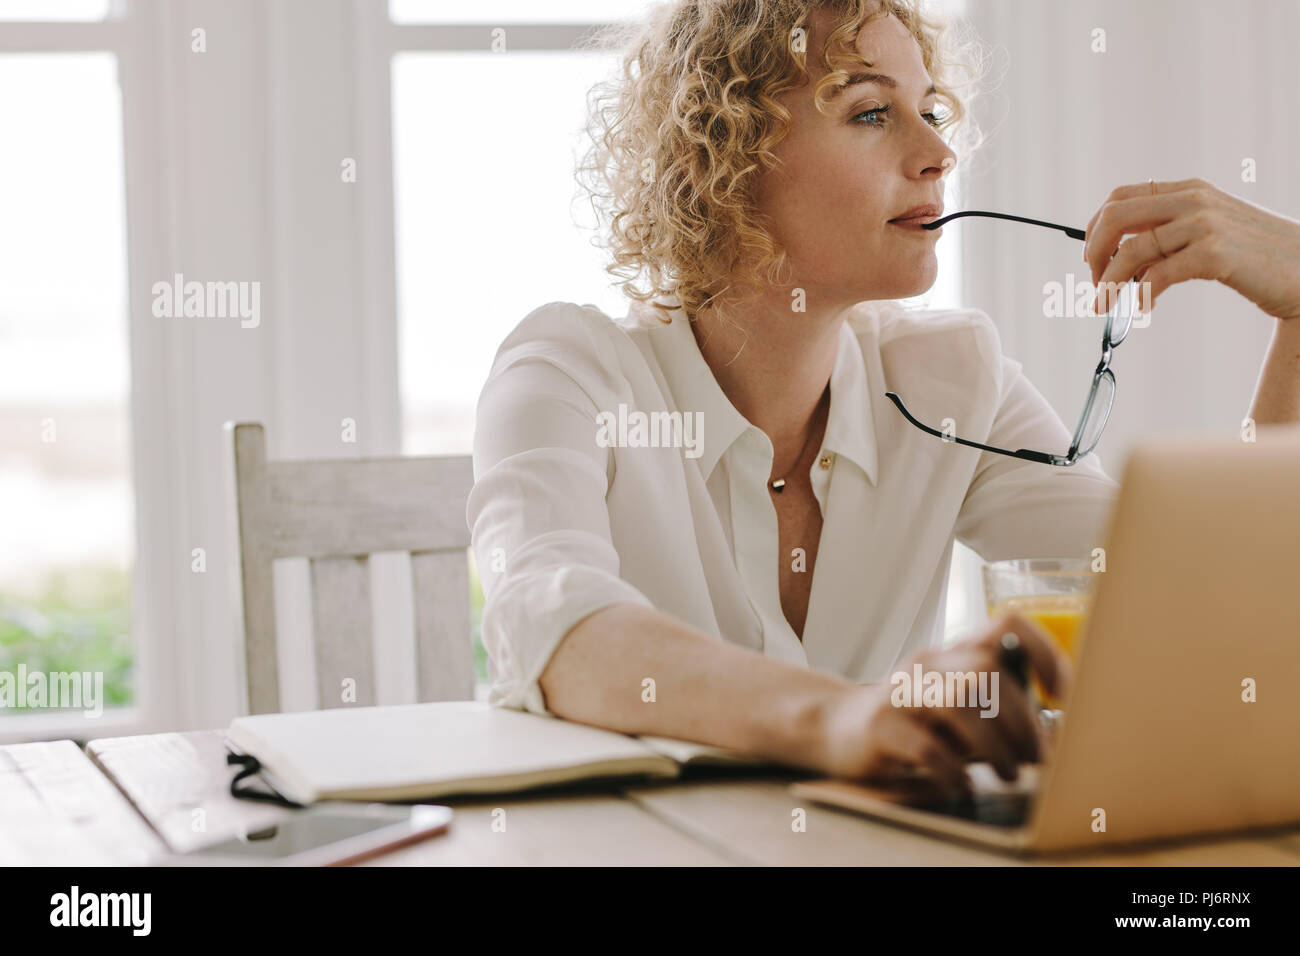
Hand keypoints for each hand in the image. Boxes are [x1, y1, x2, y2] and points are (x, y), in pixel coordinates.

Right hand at [816, 614, 1069, 797]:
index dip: (1043, 651)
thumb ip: (992, 716)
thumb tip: (1049, 738)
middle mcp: (927, 662)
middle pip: (987, 670)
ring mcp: (899, 690)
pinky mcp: (879, 724)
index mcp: (952, 654)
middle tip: (1036, 759)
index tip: (1062, 694)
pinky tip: (961, 785)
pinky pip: (925, 746)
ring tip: (1006, 775)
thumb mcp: (953, 712)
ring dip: (994, 746)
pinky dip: (952, 770)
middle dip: (1023, 719)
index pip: (1006, 624)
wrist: (831, 728)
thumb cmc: (908, 725)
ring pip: (958, 701)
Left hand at [1083, 177, 1299, 321]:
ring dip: (1108, 283)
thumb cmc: (1256, 257)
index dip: (1095, 229)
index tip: (1093, 259)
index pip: (1119, 198)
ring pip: (1131, 250)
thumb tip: (1121, 261)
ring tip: (1105, 304)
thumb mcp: (1208, 233)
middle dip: (1094, 253)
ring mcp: (1205, 224)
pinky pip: (1157, 275)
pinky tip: (1143, 307)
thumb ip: (1169, 237)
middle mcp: (1193, 200)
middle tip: (1094, 283)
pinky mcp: (1215, 254)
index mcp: (1188, 190)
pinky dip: (1141, 295)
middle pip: (1114, 217)